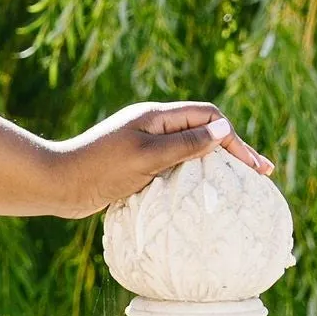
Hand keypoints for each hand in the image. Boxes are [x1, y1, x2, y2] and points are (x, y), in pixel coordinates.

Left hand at [46, 101, 273, 219]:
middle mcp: (151, 128)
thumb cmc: (99, 169)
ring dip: (212, 167)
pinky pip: (171, 169)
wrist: (56, 186)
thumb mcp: (148, 156)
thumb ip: (186, 144)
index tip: (252, 166)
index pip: (207, 117)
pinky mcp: (133, 168)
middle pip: (202, 133)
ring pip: (188, 152)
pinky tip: (200, 198)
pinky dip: (190, 180)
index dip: (233, 139)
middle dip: (231, 152)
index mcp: (156, 117)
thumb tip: (224, 129)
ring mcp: (142, 147)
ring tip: (237, 187)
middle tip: (260, 175)